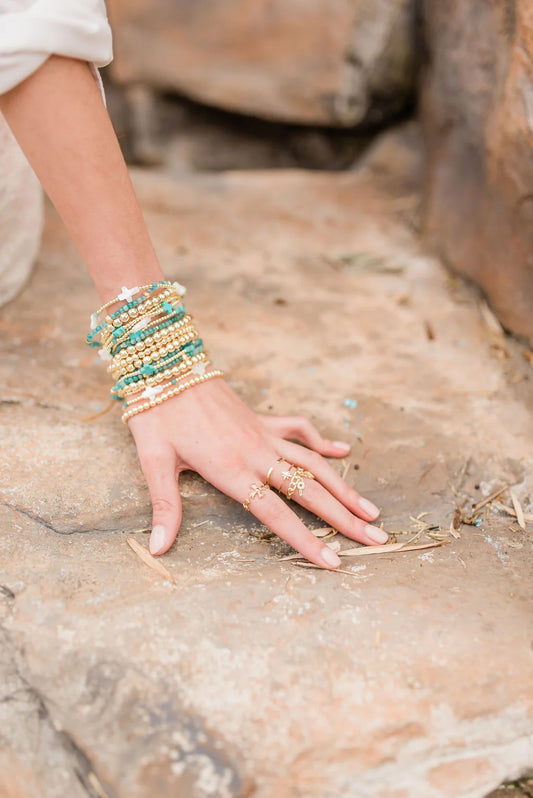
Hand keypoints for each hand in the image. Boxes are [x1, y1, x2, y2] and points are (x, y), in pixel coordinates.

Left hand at [128, 378, 386, 568]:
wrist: (164, 364)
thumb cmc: (157, 415)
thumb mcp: (154, 462)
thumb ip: (165, 507)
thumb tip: (157, 549)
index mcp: (233, 470)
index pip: (277, 514)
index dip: (306, 541)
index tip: (334, 562)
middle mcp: (258, 453)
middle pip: (310, 492)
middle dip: (345, 519)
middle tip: (377, 539)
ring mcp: (264, 434)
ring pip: (315, 463)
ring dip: (345, 487)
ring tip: (371, 510)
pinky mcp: (262, 419)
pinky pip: (300, 430)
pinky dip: (322, 442)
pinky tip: (342, 451)